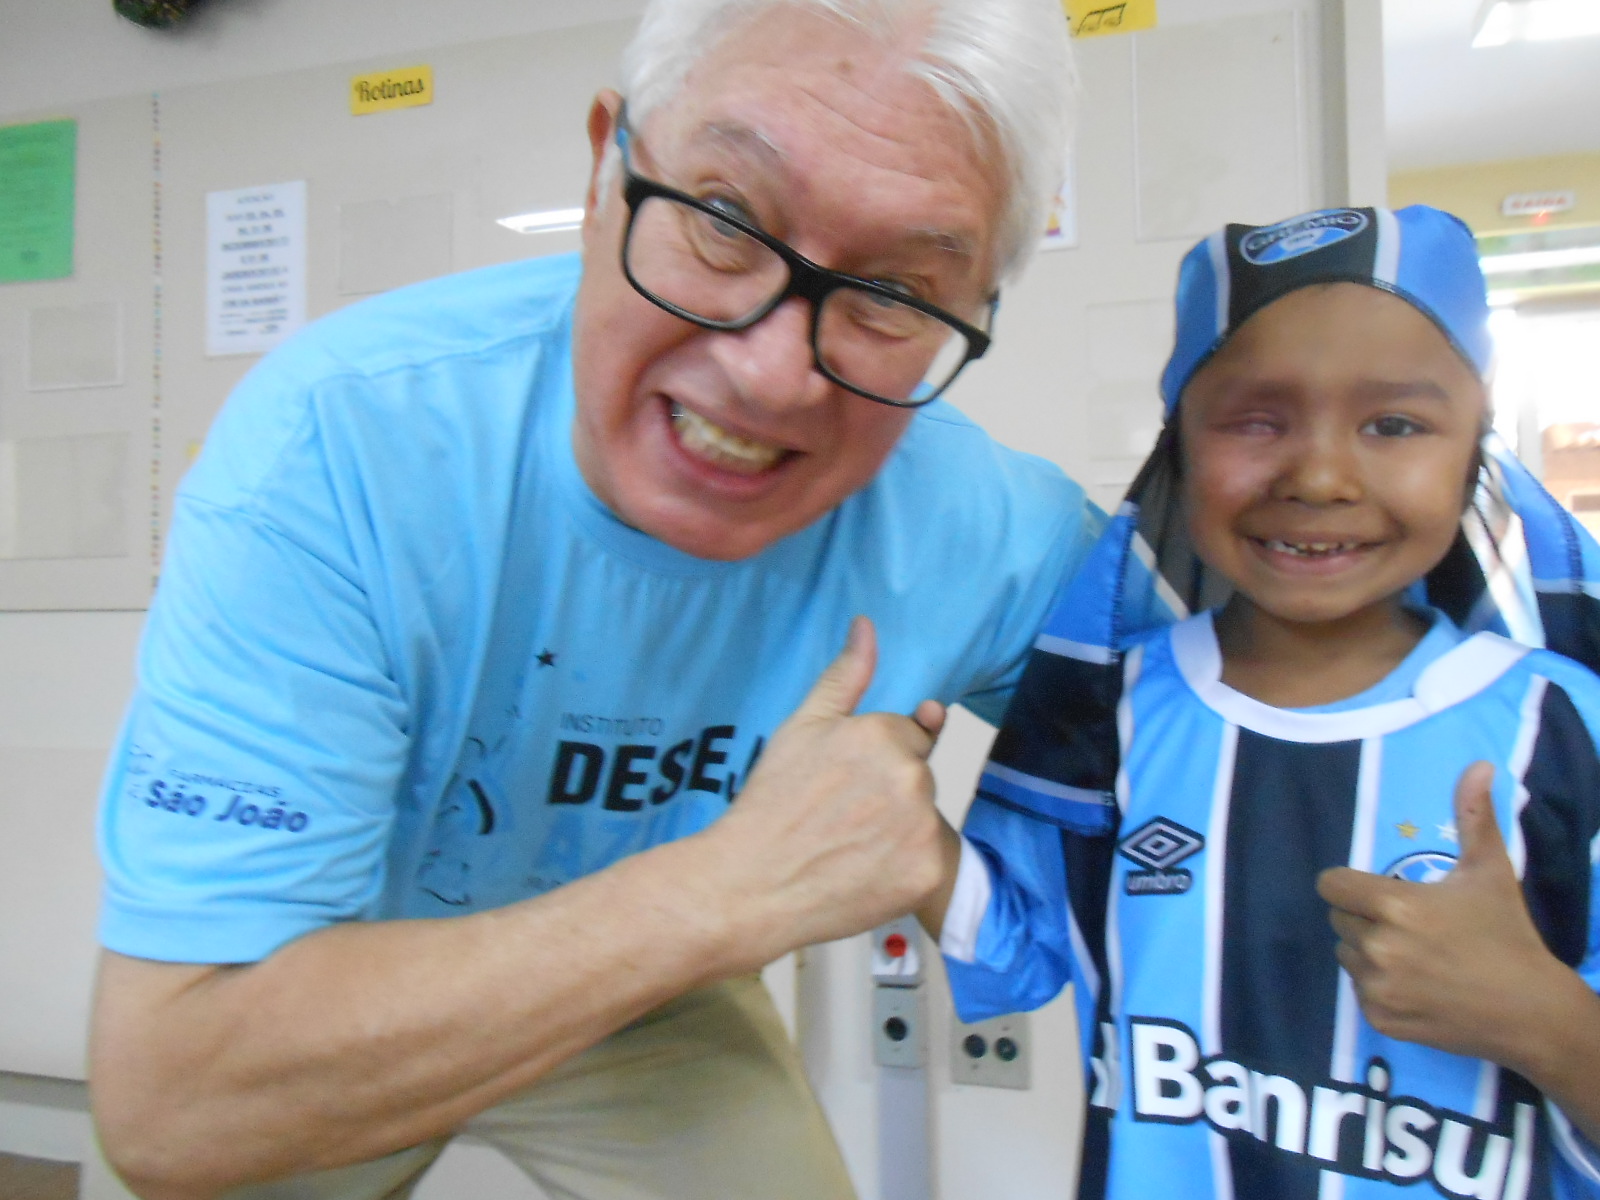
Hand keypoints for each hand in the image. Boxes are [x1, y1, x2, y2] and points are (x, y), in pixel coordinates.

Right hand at [698, 616, 950, 964]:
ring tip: (850, 848)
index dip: (875, 761)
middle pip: (919, 777)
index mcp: (884, 734)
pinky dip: (904, 869)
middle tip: (841, 817)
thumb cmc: (770, 804)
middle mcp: (912, 776)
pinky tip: (865, 874)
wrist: (750, 885)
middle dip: (891, 792)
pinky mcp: (927, 872)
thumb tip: (867, 625)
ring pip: (925, 818)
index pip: (911, 736)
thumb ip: (844, 677)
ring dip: (900, 830)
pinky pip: (928, 861)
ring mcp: (923, 827)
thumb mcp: (800, 728)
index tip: (843, 785)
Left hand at [1316, 761, 1563, 1068]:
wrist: (1531, 1011)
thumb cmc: (1508, 935)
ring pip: (1347, 955)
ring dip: (1368, 951)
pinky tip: (1417, 985)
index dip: (1348, 885)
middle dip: (1363, 917)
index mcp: (1395, 906)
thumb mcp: (1491, 871)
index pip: (1331, 885)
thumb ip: (1475, 817)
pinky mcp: (1380, 1019)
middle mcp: (1377, 947)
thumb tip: (1480, 766)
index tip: (1372, 890)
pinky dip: (1379, 987)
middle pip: (1339, 919)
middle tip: (1407, 925)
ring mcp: (1377, 987)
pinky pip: (1360, 991)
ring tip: (1414, 955)